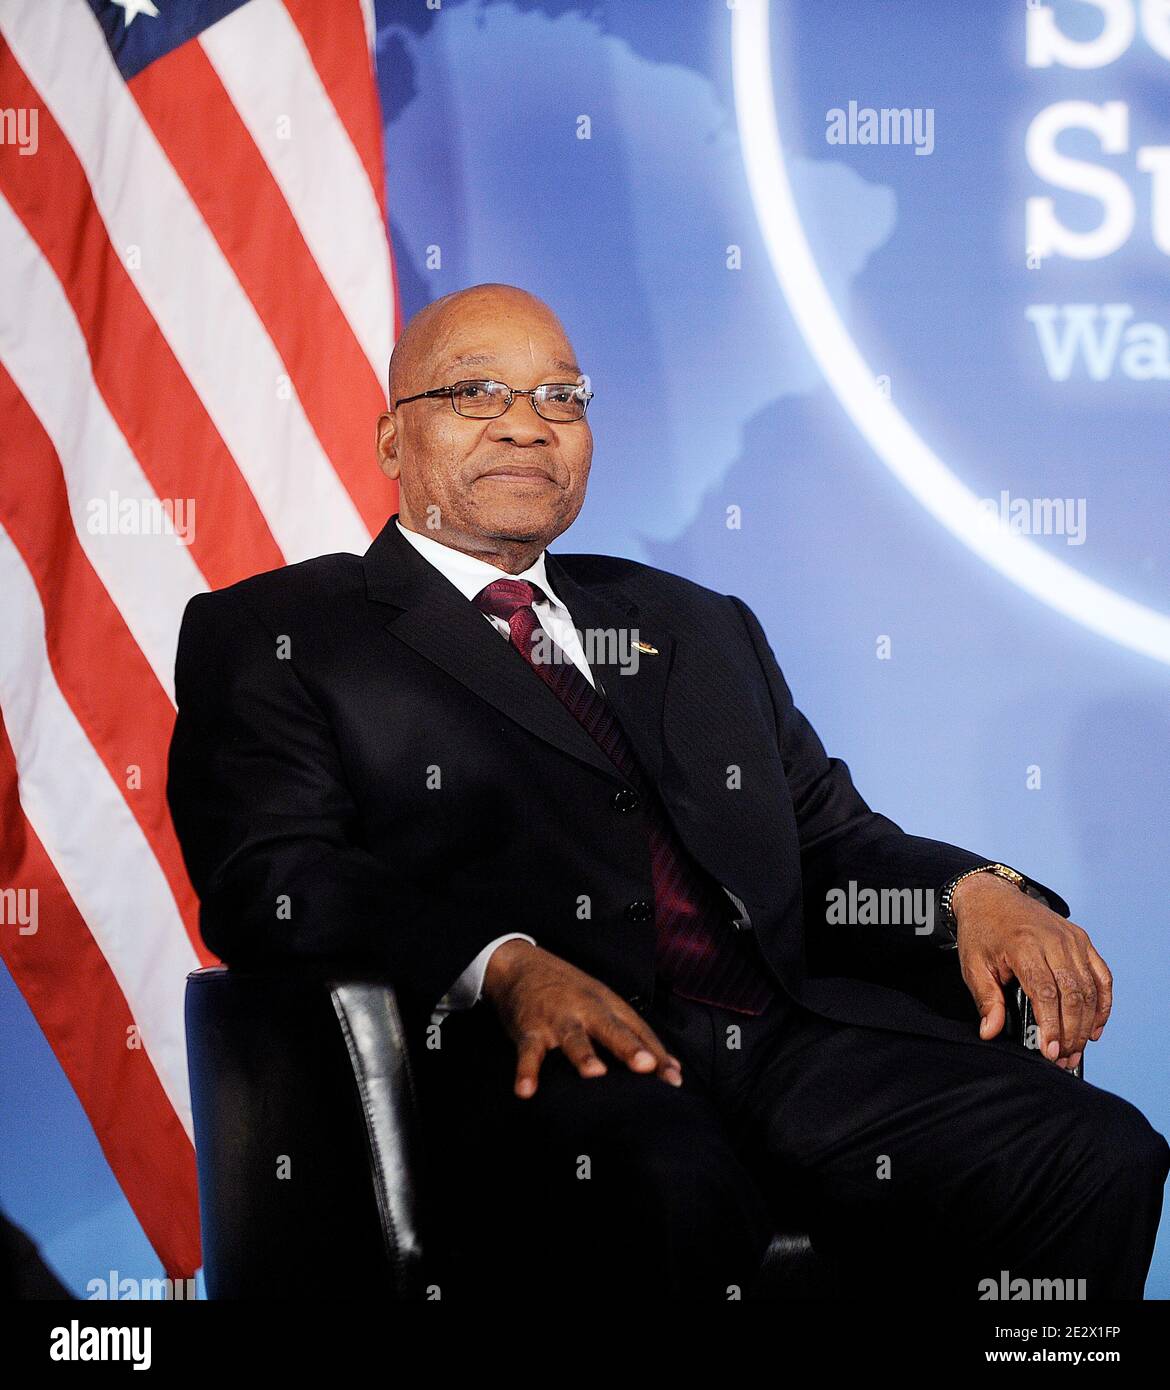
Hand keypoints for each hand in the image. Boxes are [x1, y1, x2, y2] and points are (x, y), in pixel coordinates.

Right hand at [482, 940, 683, 1097]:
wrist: (521, 965)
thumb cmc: (571, 992)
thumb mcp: (605, 1006)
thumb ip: (638, 1038)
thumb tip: (674, 1072)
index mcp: (608, 1005)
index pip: (638, 1031)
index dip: (657, 1055)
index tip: (674, 1080)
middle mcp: (586, 1009)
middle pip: (610, 1028)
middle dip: (628, 1047)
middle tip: (646, 1066)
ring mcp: (557, 1018)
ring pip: (572, 1037)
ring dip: (583, 1055)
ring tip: (595, 1073)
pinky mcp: (529, 1028)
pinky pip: (528, 1052)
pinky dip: (526, 1070)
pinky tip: (526, 1090)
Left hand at [953, 872, 1112, 1068]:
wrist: (991, 896)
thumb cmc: (981, 931)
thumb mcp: (973, 965)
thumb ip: (986, 1000)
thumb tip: (990, 1032)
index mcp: (1024, 945)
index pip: (1045, 993)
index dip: (1051, 1026)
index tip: (1049, 1051)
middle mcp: (1053, 940)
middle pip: (1073, 995)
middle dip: (1071, 1032)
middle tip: (1063, 1057)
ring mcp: (1072, 939)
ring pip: (1090, 989)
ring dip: (1087, 1024)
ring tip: (1076, 1050)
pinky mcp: (1082, 940)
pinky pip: (1101, 976)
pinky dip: (1103, 1004)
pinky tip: (1095, 1027)